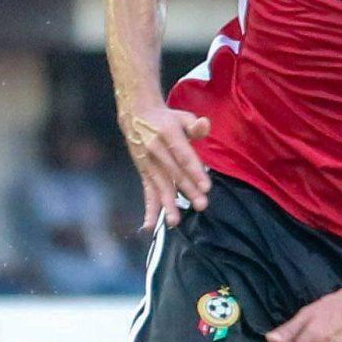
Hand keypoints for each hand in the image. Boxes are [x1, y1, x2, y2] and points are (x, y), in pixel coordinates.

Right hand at [122, 103, 212, 230]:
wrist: (135, 115)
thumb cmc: (166, 118)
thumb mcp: (181, 116)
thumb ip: (194, 124)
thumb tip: (204, 125)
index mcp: (168, 134)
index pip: (183, 156)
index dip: (194, 172)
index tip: (206, 187)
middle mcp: (155, 150)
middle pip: (174, 173)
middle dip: (187, 191)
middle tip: (201, 205)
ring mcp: (147, 162)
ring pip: (160, 185)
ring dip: (168, 204)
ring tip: (175, 222)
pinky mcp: (143, 172)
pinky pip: (147, 192)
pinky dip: (149, 209)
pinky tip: (149, 226)